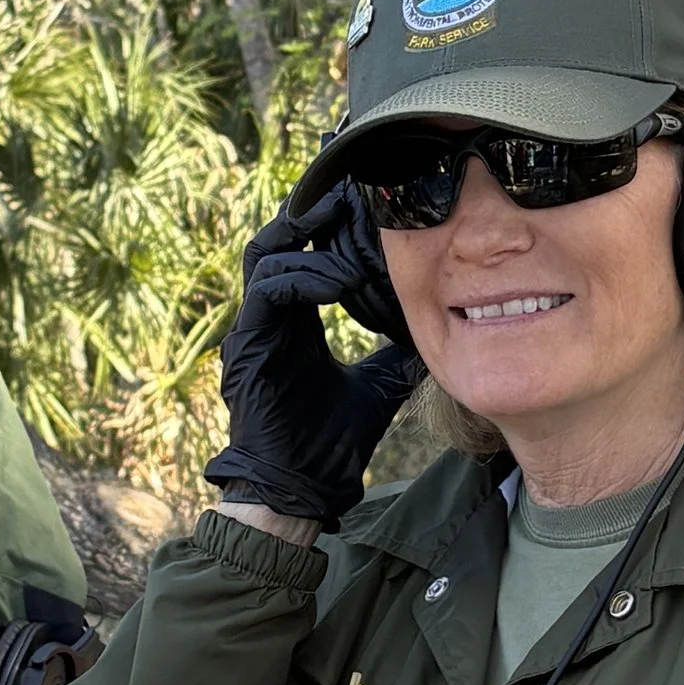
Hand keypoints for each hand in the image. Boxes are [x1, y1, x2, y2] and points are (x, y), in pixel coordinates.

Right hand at [204, 187, 423, 531]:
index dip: (327, 224)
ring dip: (307, 237)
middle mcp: (266, 318)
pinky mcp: (246, 345)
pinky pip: (269, 290)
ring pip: (266, 254)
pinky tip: (341, 281)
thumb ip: (393, 354)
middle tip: (353, 193)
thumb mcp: (376, 386)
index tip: (365, 203)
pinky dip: (304, 277)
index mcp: (292, 322)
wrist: (299, 491)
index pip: (302, 252)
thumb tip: (437, 332)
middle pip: (277, 239)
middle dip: (312, 212)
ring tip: (346, 225)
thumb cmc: (330, 446)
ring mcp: (251, 329)